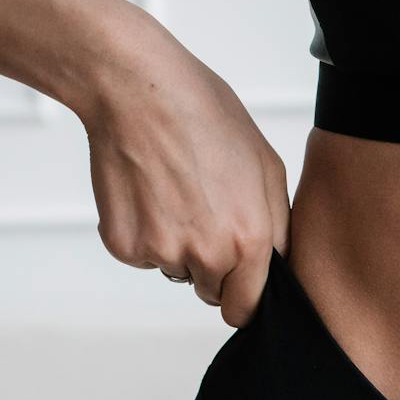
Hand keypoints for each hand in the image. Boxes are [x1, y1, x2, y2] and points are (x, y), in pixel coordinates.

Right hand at [78, 11, 290, 326]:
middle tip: (203, 214)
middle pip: (212, 293)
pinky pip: (142, 256)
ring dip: (177, 245)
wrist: (138, 90)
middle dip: (212, 268)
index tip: (238, 282)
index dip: (244, 295)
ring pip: (176, 270)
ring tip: (175, 191)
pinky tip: (147, 191)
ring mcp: (161, 252)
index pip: (247, 308)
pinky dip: (144, 233)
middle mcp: (207, 254)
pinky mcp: (123, 245)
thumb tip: (274, 264)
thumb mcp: (266, 166)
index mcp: (249, 240)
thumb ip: (276, 226)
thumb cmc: (204, 116)